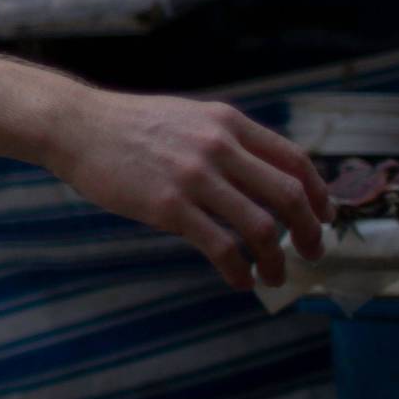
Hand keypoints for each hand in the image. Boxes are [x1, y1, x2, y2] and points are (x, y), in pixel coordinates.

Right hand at [45, 91, 331, 290]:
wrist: (75, 126)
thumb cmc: (128, 125)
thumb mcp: (188, 118)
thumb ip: (225, 140)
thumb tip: (261, 174)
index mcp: (227, 123)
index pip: (294, 160)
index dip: (318, 194)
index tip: (323, 217)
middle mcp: (218, 147)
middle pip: (288, 196)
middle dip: (309, 231)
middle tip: (311, 253)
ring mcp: (194, 177)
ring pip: (261, 227)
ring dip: (277, 260)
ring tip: (275, 277)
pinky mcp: (168, 206)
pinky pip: (221, 247)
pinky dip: (239, 270)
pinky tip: (239, 281)